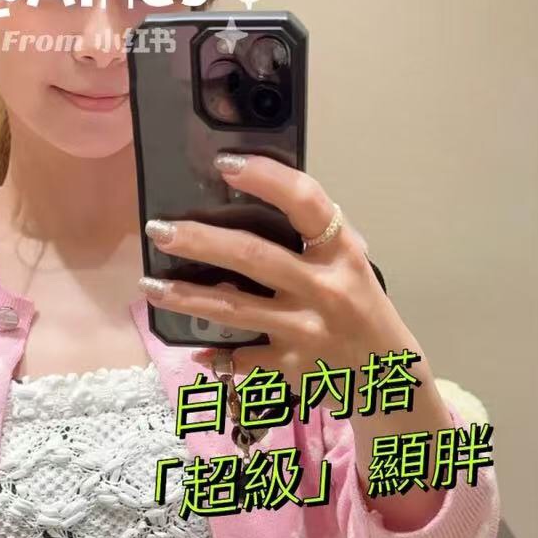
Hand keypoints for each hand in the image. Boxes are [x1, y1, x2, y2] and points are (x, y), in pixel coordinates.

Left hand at [139, 153, 402, 391]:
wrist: (387, 373)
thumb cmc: (360, 305)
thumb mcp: (349, 263)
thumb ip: (312, 237)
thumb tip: (250, 200)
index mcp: (339, 252)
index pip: (305, 202)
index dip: (265, 178)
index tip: (225, 163)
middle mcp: (323, 289)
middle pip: (252, 256)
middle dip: (199, 240)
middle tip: (159, 229)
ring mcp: (305, 330)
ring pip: (234, 309)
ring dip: (185, 297)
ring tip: (149, 286)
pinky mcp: (291, 367)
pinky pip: (242, 359)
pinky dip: (216, 355)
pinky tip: (193, 348)